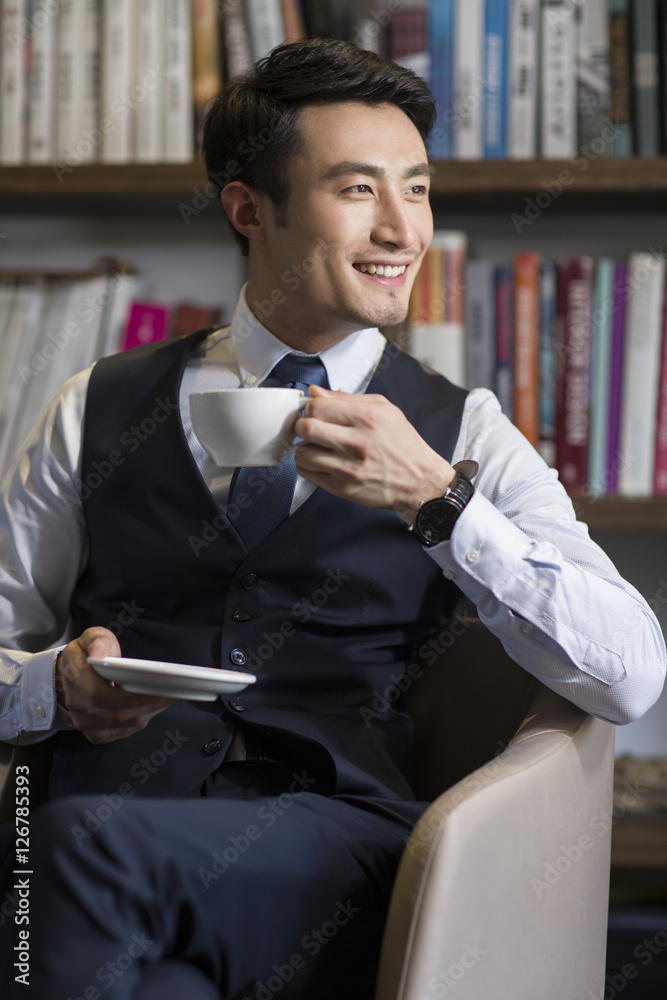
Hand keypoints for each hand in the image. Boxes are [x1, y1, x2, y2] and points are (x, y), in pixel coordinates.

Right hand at [56, 627, 172, 743]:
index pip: (99, 695)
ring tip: (168, 697)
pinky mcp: (97, 734)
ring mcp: (86, 723)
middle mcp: (78, 705)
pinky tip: (154, 706)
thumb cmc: (86, 655)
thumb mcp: (90, 637)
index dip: (129, 697)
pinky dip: (143, 718)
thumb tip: (98, 652)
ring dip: (149, 711)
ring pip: (125, 723)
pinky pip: (126, 730)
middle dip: (148, 703)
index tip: (155, 690)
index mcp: (75, 678)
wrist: (69, 677)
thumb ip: (97, 640)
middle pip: (118, 713)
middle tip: (172, 692)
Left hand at [294, 386, 454, 521]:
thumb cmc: (403, 445)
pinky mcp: (343, 488)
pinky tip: (319, 460)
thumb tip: (316, 392)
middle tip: (309, 427)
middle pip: (306, 428)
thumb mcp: (384, 409)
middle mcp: (357, 443)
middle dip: (302, 425)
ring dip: (304, 447)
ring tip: (316, 445)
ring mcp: (348, 468)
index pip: (318, 406)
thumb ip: (347, 398)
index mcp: (367, 418)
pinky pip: (308, 474)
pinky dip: (308, 465)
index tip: (313, 410)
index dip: (311, 406)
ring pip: (303, 453)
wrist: (419, 480)